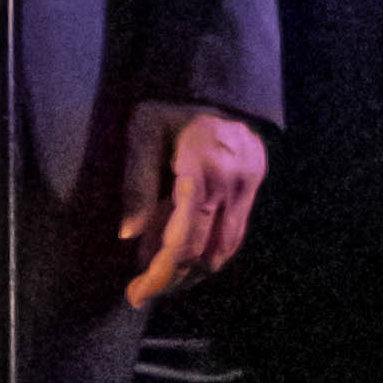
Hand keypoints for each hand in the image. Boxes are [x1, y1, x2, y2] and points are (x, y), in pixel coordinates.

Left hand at [120, 99, 266, 305]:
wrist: (222, 87)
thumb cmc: (172, 107)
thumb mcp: (143, 131)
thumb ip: (137, 181)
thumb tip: (129, 236)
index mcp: (200, 171)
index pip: (181, 241)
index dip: (159, 274)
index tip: (136, 295)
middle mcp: (230, 186)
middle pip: (203, 254)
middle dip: (171, 279)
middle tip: (142, 291)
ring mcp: (247, 189)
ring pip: (223, 251)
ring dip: (192, 272)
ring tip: (160, 278)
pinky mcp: (254, 189)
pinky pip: (235, 235)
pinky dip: (211, 254)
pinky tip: (187, 259)